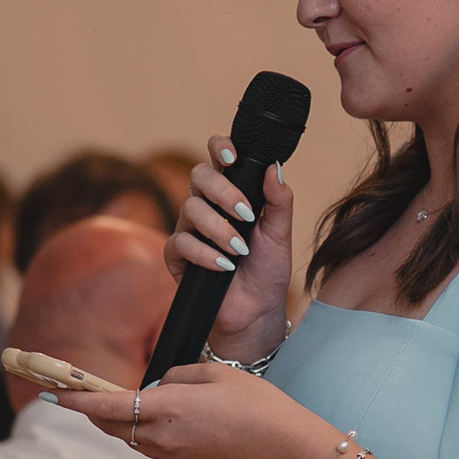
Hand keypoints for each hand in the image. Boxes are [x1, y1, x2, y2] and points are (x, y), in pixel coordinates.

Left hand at [52, 360, 329, 458]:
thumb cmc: (259, 404)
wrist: (286, 450)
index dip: (76, 399)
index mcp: (169, 408)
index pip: (108, 406)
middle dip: (91, 410)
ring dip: (116, 422)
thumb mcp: (216, 373)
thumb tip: (160, 388)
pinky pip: (151, 446)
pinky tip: (149, 419)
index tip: (52, 392)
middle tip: (74, 393)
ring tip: (108, 404)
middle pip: (112, 425)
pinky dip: (140, 431)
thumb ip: (178, 376)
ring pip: (130, 437)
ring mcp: (174, 456)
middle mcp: (164, 437)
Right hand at [175, 135, 298, 363]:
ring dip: (219, 230)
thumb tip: (274, 167)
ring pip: (190, 209)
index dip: (220, 148)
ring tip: (240, 251)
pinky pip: (182, 243)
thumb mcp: (281, 233)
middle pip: (198, 175)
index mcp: (230, 193)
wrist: (257, 310)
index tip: (233, 158)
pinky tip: (225, 266)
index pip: (217, 159)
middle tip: (246, 214)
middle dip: (223, 192)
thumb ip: (279, 200)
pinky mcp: (177, 255)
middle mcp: (206, 205)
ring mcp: (189, 228)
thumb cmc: (267, 269)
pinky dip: (206, 254)